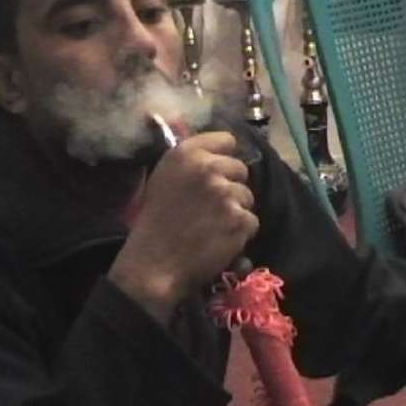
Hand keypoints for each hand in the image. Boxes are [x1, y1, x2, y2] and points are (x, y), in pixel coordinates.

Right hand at [108, 132, 258, 323]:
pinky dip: (240, 233)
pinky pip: (251, 221)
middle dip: (231, 186)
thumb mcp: (163, 179)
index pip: (227, 140)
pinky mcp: (240, 219)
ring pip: (247, 197)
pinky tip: (220, 240)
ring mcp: (227, 194)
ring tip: (213, 226)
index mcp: (186, 154)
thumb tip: (215, 152)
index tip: (218, 172)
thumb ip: (190, 162)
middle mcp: (209, 168)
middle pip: (241, 169)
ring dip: (236, 210)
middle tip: (212, 207)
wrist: (155, 264)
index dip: (224, 157)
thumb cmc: (155, 223)